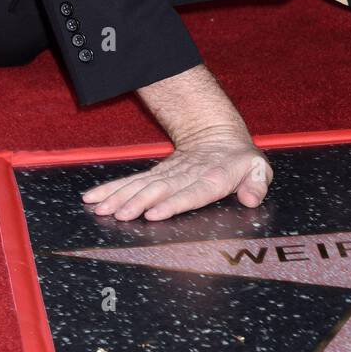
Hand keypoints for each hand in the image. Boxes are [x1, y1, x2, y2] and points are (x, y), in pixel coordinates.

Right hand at [81, 125, 273, 220]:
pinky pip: (131, 182)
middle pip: (159, 190)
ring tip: (100, 209)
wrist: (217, 136)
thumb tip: (252, 198)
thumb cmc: (240, 160)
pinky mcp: (155, 175)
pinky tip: (93, 198)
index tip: (154, 213)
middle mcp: (186, 176)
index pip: (192, 193)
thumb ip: (257, 183)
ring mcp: (168, 175)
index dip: (173, 203)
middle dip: (137, 203)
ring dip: (119, 197)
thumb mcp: (257, 168)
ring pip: (141, 185)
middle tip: (119, 215)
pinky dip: (111, 189)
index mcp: (212, 178)